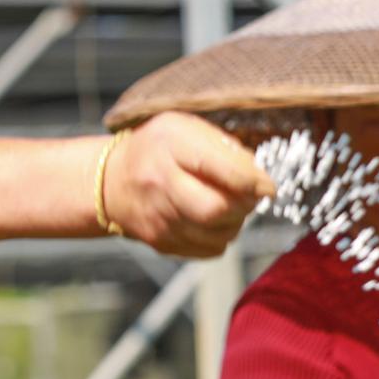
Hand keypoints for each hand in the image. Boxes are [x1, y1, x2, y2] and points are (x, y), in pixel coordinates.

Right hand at [105, 113, 274, 258]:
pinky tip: (214, 220)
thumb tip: (260, 178)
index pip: (222, 169)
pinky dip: (221, 236)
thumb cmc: (158, 149)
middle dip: (245, 206)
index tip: (268, 186)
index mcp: (170, 144)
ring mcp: (158, 218)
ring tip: (231, 204)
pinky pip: (209, 249)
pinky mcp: (160, 243)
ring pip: (218, 234)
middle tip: (250, 196)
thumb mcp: (186, 129)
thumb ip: (225, 147)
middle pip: (216, 210)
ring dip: (236, 222)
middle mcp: (160, 182)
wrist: (110, 181)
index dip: (253, 182)